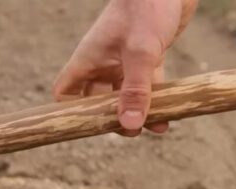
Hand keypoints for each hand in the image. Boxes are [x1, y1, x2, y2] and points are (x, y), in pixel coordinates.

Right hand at [53, 0, 197, 134]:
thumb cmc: (148, 7)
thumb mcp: (141, 51)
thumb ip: (136, 89)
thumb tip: (129, 126)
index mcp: (89, 59)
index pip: (66, 92)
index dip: (72, 112)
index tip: (89, 126)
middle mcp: (103, 62)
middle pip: (97, 100)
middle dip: (111, 118)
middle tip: (130, 129)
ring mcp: (124, 60)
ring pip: (124, 95)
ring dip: (137, 112)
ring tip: (156, 126)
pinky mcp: (147, 57)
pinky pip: (147, 86)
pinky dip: (156, 100)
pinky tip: (170, 113)